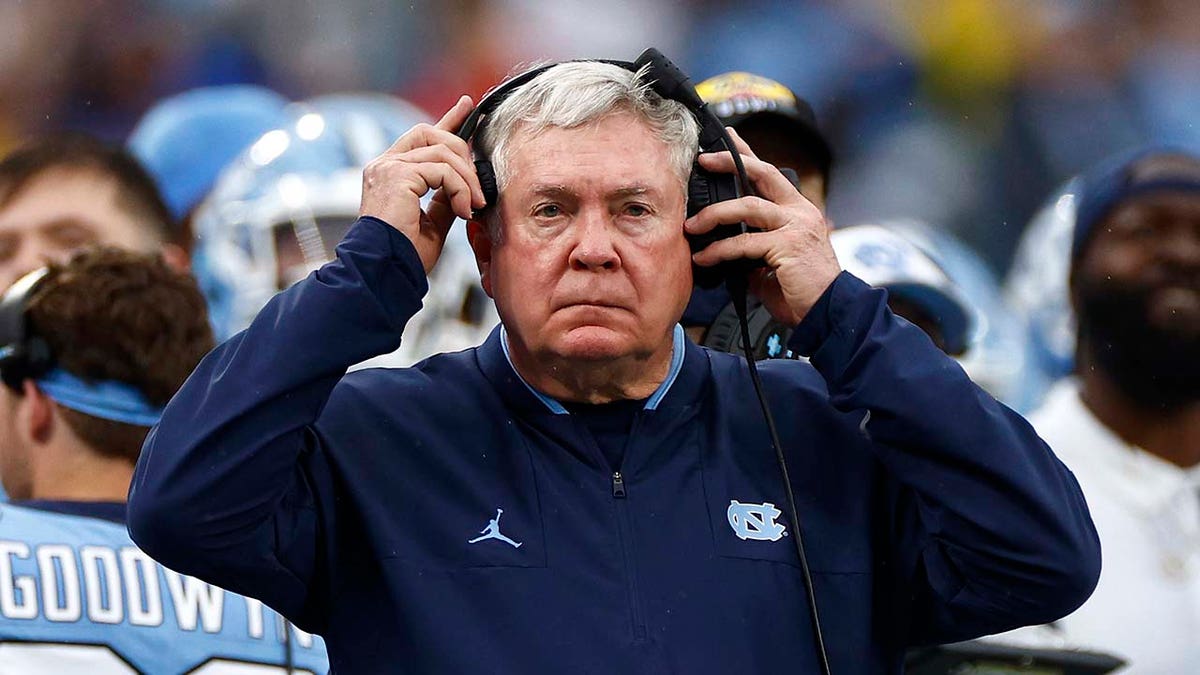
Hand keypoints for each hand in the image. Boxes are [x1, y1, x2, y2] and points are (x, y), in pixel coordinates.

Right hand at [359, 95, 485, 273]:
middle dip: (462, 150)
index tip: (468, 108)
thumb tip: (465, 185)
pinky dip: (460, 189)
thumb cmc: (404, 255)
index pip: (421, 136)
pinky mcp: (396, 175)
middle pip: (430, 132)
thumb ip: (445, 198)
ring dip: (466, 179)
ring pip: (442, 151)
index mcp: (390, 172)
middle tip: (478, 185)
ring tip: (473, 205)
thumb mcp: (433, 222)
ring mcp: (388, 167)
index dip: (448, 120)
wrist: (386, 271)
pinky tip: (463, 210)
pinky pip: (442, 169)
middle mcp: (384, 165)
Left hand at [686, 128, 840, 325]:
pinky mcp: (788, 246)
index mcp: (798, 211)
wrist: (828, 312)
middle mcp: (799, 212)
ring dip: (715, 214)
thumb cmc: (801, 289)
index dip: (747, 154)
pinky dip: (719, 250)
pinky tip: (704, 258)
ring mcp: (796, 226)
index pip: (769, 174)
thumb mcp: (773, 260)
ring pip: (748, 206)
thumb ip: (753, 245)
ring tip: (692, 226)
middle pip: (763, 173)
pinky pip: (744, 243)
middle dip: (730, 162)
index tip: (727, 138)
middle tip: (704, 160)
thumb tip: (723, 243)